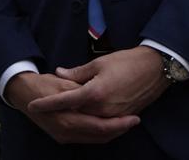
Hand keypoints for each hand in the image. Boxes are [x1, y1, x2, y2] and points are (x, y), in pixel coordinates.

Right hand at [5, 72, 139, 144]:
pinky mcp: (63, 137)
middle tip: (134, 120)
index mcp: (68, 118)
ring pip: (95, 139)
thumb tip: (101, 93)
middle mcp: (66, 132)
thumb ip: (82, 91)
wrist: (22, 93)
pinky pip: (87, 138)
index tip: (134, 118)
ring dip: (111, 132)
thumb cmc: (43, 84)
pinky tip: (108, 124)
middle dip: (119, 130)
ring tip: (125, 122)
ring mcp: (63, 136)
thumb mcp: (64, 83)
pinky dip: (100, 133)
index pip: (100, 127)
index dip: (119, 124)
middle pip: (100, 136)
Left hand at [28, 47, 169, 118]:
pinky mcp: (123, 118)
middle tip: (42, 111)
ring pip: (88, 123)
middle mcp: (103, 109)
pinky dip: (91, 123)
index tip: (32, 105)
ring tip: (60, 115)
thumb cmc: (126, 62)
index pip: (64, 102)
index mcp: (94, 93)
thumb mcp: (98, 63)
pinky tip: (84, 118)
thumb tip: (59, 73)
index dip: (47, 104)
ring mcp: (114, 116)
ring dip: (75, 120)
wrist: (156, 69)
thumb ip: (77, 73)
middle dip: (58, 114)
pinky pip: (103, 125)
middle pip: (74, 116)